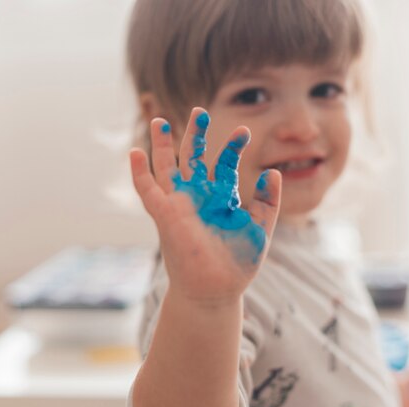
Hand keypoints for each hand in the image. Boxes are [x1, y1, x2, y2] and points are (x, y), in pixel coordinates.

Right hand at [130, 107, 280, 306]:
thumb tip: (273, 172)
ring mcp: (180, 204)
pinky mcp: (165, 215)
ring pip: (167, 167)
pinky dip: (139, 172)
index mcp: (220, 198)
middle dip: (195, 135)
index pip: (225, 164)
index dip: (233, 147)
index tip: (245, 131)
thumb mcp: (261, 228)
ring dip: (162, 145)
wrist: (217, 292)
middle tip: (200, 113)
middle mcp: (198, 196)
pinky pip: (148, 190)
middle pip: (192, 158)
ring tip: (161, 121)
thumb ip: (268, 201)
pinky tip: (135, 152)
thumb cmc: (237, 264)